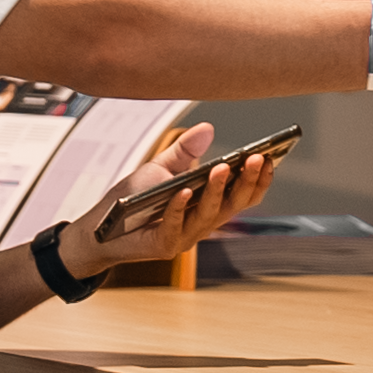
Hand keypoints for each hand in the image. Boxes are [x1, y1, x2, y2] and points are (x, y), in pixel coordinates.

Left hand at [67, 123, 274, 275]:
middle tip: (257, 158)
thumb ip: (184, 151)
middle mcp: (203, 224)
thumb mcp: (161, 167)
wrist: (101, 229)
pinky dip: (180, 207)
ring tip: (222, 168)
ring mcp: (186, 236)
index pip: (243, 195)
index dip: (259, 179)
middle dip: (247, 181)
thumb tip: (207, 127)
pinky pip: (175, 224)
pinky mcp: (165, 245)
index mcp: (209, 205)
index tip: (271, 156)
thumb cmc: (133, 199)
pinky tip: (183, 189)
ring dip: (217, 190)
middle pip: (235, 204)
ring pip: (210, 214)